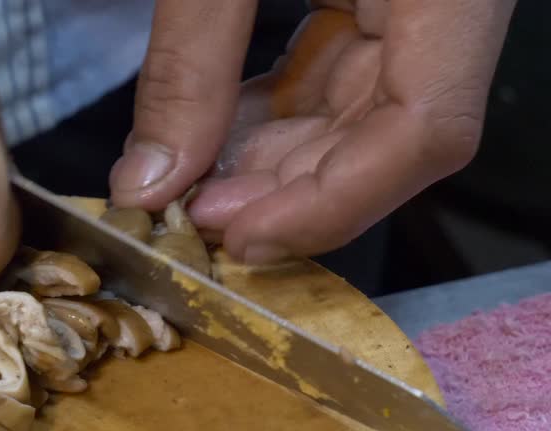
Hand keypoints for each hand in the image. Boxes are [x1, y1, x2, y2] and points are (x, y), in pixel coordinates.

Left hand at [109, 1, 514, 263]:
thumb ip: (190, 58)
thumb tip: (147, 184)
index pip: (425, 131)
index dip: (329, 205)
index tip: (236, 238)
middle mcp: (451, 6)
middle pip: (388, 139)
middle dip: (284, 195)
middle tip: (192, 222)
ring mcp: (419, 5)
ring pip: (359, 116)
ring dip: (269, 165)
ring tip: (189, 189)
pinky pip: (336, 74)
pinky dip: (270, 117)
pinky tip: (209, 139)